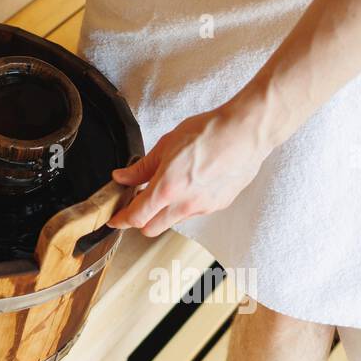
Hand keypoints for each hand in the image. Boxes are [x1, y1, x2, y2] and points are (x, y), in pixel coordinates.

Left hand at [108, 100, 275, 237]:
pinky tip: (188, 184)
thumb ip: (142, 167)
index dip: (121, 220)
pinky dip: (184, 205)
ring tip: (165, 188)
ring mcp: (203, 207)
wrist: (245, 132)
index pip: (136, 217)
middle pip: (151, 228)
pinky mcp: (218, 205)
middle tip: (136, 203)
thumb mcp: (166, 145)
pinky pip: (193, 212)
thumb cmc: (208, 133)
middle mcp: (185, 204)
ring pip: (173, 221)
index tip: (115, 219)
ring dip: (163, 212)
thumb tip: (122, 177)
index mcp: (167, 188)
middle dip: (139, 220)